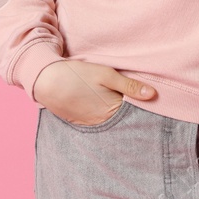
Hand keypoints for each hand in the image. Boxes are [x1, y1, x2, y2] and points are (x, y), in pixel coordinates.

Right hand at [32, 59, 156, 126]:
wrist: (46, 80)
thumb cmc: (77, 75)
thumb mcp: (106, 74)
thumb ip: (130, 85)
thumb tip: (153, 95)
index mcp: (111, 111)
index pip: (134, 113)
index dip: (142, 106)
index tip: (149, 100)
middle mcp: (102, 123)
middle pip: (122, 119)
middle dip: (129, 112)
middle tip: (132, 100)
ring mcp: (89, 124)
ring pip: (109, 121)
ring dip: (114, 114)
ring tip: (113, 101)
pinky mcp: (79, 122)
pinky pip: (96, 121)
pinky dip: (101, 115)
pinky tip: (99, 104)